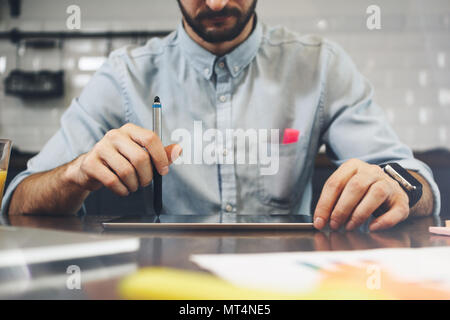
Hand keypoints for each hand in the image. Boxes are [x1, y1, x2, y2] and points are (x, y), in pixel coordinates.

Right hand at [66, 123, 181, 195]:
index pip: (150, 138)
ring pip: (127, 172)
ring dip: (134, 185)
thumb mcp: (142, 154)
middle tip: (146, 183)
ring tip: (133, 186)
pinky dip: (122, 190)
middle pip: (140, 157)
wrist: (91, 170)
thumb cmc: (122, 161)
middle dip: (147, 176)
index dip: (160, 157)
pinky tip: (123, 190)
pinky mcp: (91, 163)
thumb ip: (161, 153)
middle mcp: (114, 135)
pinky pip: (113, 181)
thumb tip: (179, 149)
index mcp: (130, 129)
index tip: (164, 171)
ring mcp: (100, 148)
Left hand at [313, 158, 409, 231]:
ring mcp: (388, 184)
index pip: (335, 183)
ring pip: (375, 194)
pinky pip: (396, 210)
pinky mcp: (401, 199)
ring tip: (349, 227)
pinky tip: (372, 228)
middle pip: (355, 187)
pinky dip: (384, 221)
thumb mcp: (345, 190)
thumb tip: (319, 220)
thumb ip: (332, 201)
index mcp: (353, 166)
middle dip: (341, 209)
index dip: (325, 204)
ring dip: (359, 214)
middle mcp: (372, 171)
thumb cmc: (362, 192)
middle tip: (334, 225)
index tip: (319, 221)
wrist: (391, 190)